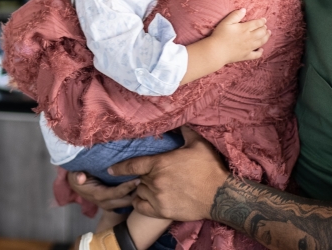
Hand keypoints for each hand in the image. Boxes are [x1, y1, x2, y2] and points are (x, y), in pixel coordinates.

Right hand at [66, 170, 140, 211]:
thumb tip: (81, 178)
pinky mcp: (113, 201)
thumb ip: (77, 176)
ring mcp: (110, 203)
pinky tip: (142, 186)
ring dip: (137, 195)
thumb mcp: (74, 175)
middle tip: (148, 182)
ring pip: (128, 202)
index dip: (127, 187)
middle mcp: (105, 202)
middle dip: (137, 193)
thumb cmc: (77, 176)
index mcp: (98, 195)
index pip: (116, 193)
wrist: (76, 182)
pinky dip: (134, 194)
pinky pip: (126, 200)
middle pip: (126, 201)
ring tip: (147, 184)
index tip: (138, 178)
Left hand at [109, 127, 228, 221]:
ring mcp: (158, 197)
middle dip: (144, 177)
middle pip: (139, 179)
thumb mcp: (198, 144)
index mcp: (160, 163)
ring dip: (143, 189)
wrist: (220, 195)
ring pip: (140, 192)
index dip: (119, 167)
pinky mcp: (163, 211)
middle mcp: (155, 181)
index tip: (111, 169)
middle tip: (154, 176)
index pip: (132, 165)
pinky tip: (144, 200)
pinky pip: (142, 208)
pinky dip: (140, 203)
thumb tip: (179, 119)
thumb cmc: (210, 168)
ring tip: (153, 187)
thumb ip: (185, 131)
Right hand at [210, 8, 269, 64]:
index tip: (264, 20)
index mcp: (244, 29)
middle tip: (266, 27)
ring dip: (266, 37)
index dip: (262, 21)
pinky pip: (256, 55)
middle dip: (265, 29)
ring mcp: (249, 48)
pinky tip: (261, 49)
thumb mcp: (226, 22)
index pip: (257, 24)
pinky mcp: (246, 56)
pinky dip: (260, 52)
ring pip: (261, 42)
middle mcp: (249, 38)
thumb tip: (244, 9)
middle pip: (261, 32)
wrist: (216, 51)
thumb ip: (235, 15)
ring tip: (268, 34)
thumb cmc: (219, 36)